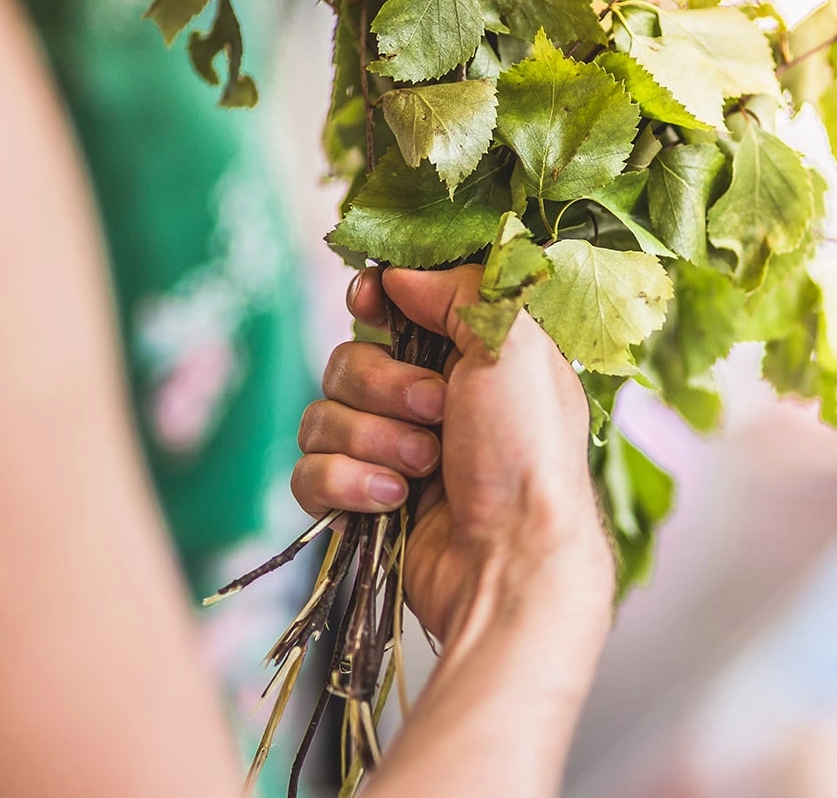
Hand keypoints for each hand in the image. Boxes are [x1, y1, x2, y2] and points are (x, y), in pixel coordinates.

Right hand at [293, 266, 611, 643]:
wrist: (512, 560)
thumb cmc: (528, 453)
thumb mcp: (515, 344)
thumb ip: (458, 290)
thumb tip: (398, 277)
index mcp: (465, 357)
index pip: (392, 307)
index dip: (372, 300)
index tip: (371, 302)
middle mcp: (425, 402)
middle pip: (347, 361)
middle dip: (383, 388)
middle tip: (436, 413)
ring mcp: (389, 455)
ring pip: (321, 418)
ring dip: (370, 441)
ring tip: (420, 470)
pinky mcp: (360, 503)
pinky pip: (308, 474)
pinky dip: (346, 485)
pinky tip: (392, 503)